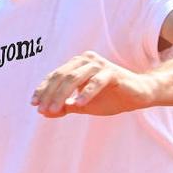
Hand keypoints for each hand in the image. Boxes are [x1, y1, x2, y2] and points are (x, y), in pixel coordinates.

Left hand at [31, 51, 154, 117]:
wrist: (139, 96)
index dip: (43, 89)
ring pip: (75, 77)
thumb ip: (66, 106)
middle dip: (50, 94)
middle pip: (62, 76)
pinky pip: (96, 82)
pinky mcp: (112, 72)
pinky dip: (86, 93)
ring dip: (63, 95)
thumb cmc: (111, 98)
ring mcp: (99, 64)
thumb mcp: (84, 105)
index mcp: (77, 64)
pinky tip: (79, 104)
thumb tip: (44, 112)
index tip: (34, 103)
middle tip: (43, 110)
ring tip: (55, 110)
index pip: (55, 75)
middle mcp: (86, 60)